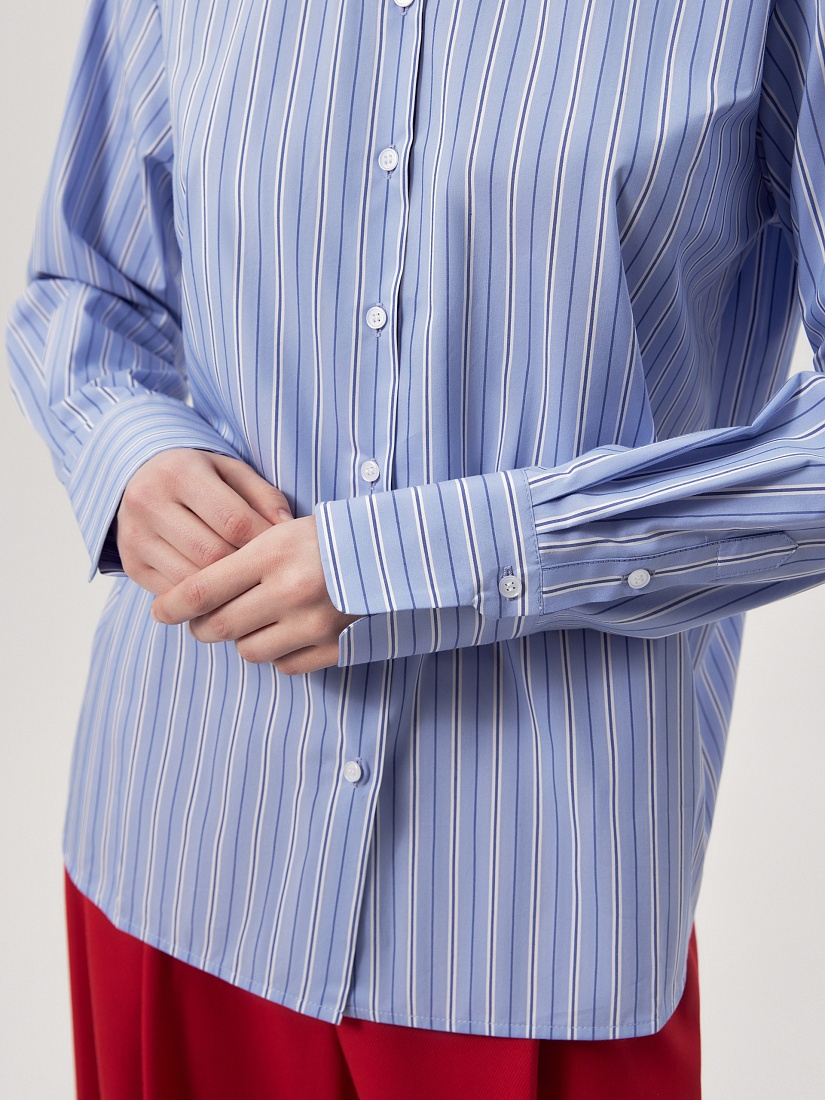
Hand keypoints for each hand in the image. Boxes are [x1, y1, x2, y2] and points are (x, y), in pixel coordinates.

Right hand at [115, 448, 292, 594]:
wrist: (140, 480)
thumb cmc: (200, 477)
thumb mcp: (232, 473)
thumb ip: (264, 497)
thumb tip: (287, 529)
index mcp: (179, 472)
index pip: (233, 520)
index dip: (265, 542)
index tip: (284, 552)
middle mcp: (148, 502)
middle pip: (211, 554)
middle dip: (246, 568)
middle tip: (268, 574)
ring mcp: (134, 537)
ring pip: (191, 581)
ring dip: (225, 590)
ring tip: (249, 586)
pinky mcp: (131, 565)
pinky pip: (173, 594)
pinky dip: (202, 600)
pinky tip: (222, 594)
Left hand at [149, 516, 360, 674]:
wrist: (399, 552)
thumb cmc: (333, 537)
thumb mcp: (285, 531)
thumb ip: (244, 559)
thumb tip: (195, 594)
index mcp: (274, 553)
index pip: (203, 589)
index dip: (173, 605)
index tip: (160, 611)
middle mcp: (291, 591)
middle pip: (219, 626)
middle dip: (202, 627)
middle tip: (202, 621)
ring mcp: (314, 623)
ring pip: (250, 651)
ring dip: (243, 640)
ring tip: (254, 622)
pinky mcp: (335, 647)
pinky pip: (286, 665)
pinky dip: (279, 654)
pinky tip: (287, 633)